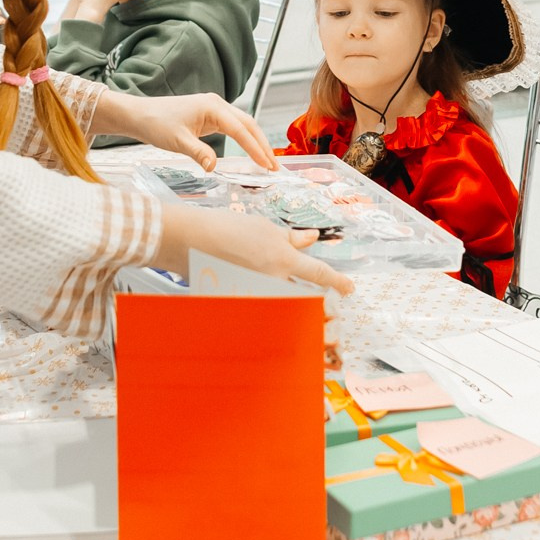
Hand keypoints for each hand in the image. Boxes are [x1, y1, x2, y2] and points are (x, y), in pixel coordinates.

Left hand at [91, 91, 277, 170]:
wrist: (140, 114)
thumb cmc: (156, 124)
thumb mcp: (177, 141)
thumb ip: (198, 153)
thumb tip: (214, 167)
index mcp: (212, 107)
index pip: (241, 130)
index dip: (256, 149)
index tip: (268, 166)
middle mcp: (217, 104)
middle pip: (249, 124)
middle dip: (263, 145)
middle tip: (275, 168)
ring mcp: (214, 109)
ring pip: (243, 125)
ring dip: (256, 142)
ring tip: (267, 163)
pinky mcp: (209, 116)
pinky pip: (234, 127)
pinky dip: (245, 139)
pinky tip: (250, 152)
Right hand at [155, 204, 353, 294]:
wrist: (190, 240)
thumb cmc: (227, 228)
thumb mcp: (265, 228)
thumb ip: (292, 238)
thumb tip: (313, 238)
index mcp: (283, 259)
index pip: (320, 274)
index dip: (338, 283)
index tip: (349, 290)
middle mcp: (273, 281)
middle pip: (305, 300)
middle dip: (317, 307)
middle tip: (324, 311)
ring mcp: (257, 294)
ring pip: (285, 308)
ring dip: (292, 310)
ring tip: (290, 307)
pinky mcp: (241, 303)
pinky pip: (263, 311)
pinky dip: (268, 311)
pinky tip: (262, 305)